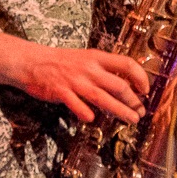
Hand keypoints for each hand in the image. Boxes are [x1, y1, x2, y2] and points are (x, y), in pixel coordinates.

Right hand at [13, 43, 150, 122]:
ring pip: (103, 98)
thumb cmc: (61, 62)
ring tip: (132, 119)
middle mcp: (89, 69)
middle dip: (133, 101)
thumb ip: (103, 70)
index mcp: (96, 58)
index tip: (146, 89)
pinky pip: (77, 105)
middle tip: (140, 111)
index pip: (127, 64)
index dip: (140, 77)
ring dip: (120, 111)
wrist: (31, 61)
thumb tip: (125, 84)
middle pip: (119, 85)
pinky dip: (86, 113)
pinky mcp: (61, 92)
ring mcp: (75, 81)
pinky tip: (92, 119)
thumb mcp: (85, 59)